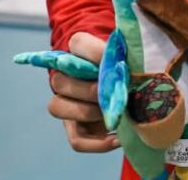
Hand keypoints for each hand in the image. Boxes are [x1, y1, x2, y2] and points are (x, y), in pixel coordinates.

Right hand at [48, 32, 117, 152]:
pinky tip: (118, 139)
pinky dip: (98, 143)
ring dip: (88, 112)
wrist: (130, 86)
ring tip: (114, 113)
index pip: (77, 43)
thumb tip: (122, 65)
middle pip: (60, 81)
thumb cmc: (128, 67)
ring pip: (57, 107)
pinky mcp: (75, 128)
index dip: (95, 51)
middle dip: (91, 89)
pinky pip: (76, 140)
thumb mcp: (129, 56)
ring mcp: (66, 104)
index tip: (117, 61)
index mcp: (79, 52)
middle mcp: (64, 77)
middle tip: (114, 94)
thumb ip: (125, 55)